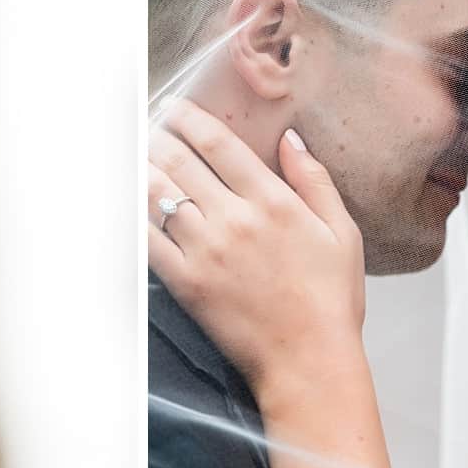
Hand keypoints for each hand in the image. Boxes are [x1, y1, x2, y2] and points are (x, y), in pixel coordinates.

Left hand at [147, 99, 365, 403]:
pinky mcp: (186, 283)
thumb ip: (314, 180)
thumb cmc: (330, 300)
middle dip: (157, 137)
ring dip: (141, 168)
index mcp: (272, 201)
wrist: (308, 360)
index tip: (175, 108)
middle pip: (180, 162)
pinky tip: (126, 201)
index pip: (219, 144)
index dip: (190, 119)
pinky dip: (133, 216)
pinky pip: (148, 240)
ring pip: (157, 195)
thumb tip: (291, 139)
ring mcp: (205, 251)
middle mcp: (234, 220)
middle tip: (147, 126)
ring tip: (133, 155)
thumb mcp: (340, 232)